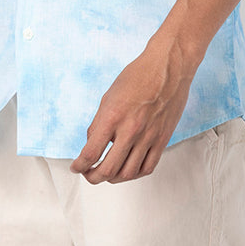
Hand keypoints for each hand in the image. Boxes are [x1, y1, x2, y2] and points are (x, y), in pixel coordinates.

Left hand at [69, 35, 194, 183]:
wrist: (168, 67)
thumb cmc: (138, 76)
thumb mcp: (109, 95)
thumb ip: (99, 122)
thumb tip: (92, 144)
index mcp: (113, 116)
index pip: (91, 152)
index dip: (79, 165)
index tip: (76, 167)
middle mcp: (130, 130)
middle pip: (108, 169)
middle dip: (93, 177)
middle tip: (88, 175)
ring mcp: (148, 137)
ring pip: (127, 174)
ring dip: (113, 179)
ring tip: (106, 174)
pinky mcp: (162, 139)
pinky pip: (147, 167)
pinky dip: (134, 174)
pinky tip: (127, 170)